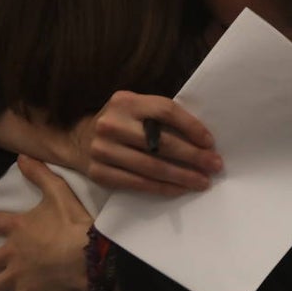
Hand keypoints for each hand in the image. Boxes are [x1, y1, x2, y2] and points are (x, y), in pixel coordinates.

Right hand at [69, 91, 223, 195]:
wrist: (77, 138)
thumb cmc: (120, 122)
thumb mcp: (136, 108)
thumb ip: (160, 116)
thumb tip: (201, 138)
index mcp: (126, 101)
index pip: (166, 111)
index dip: (191, 127)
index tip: (210, 142)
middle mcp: (112, 124)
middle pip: (161, 142)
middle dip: (193, 156)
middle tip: (215, 165)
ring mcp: (102, 149)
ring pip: (152, 167)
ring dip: (182, 176)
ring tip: (202, 182)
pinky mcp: (99, 173)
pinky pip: (138, 183)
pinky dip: (162, 188)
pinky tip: (179, 189)